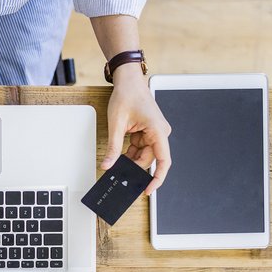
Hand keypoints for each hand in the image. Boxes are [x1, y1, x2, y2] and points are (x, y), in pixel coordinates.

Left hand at [101, 66, 171, 194]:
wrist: (128, 81)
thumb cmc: (126, 95)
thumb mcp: (116, 124)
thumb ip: (113, 147)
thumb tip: (108, 165)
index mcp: (157, 130)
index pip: (163, 161)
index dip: (157, 178)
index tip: (149, 190)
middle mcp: (160, 133)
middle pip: (150, 160)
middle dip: (135, 168)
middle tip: (120, 176)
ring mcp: (154, 133)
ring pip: (144, 155)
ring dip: (131, 160)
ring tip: (117, 162)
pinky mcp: (148, 132)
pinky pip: (140, 148)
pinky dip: (130, 153)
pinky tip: (120, 156)